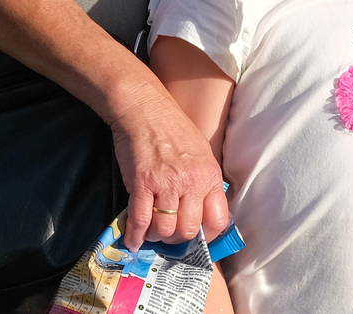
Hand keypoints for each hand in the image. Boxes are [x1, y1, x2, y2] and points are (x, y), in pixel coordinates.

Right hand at [109, 83, 230, 250]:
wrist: (145, 110)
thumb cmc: (173, 128)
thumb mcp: (202, 153)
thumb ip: (204, 182)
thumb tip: (201, 211)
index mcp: (209, 175)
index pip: (218, 220)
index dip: (207, 235)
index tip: (196, 235)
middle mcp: (191, 183)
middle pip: (189, 230)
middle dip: (178, 238)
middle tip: (169, 233)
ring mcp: (166, 185)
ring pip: (165, 229)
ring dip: (157, 236)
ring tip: (152, 231)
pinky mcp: (141, 185)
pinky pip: (140, 220)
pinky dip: (136, 235)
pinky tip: (134, 241)